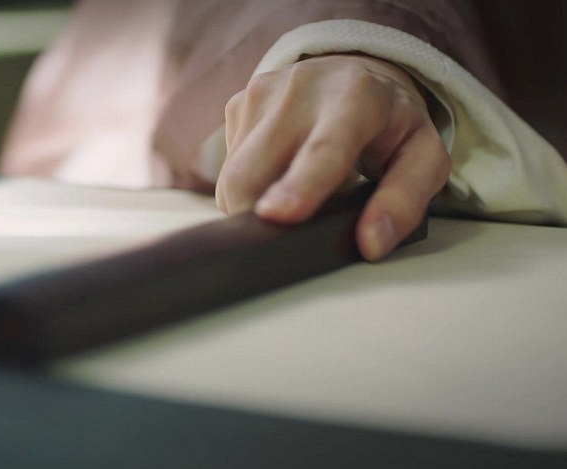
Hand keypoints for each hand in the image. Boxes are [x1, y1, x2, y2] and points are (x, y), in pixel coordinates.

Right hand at [216, 54, 449, 260]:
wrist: (357, 72)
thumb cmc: (391, 124)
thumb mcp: (422, 158)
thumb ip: (405, 200)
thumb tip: (372, 244)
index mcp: (356, 99)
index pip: (322, 149)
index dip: (298, 185)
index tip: (277, 214)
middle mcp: (302, 88)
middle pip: (253, 171)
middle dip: (256, 216)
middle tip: (285, 238)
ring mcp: (262, 93)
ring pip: (232, 176)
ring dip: (252, 203)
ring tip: (290, 197)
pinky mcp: (237, 103)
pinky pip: (227, 167)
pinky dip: (247, 184)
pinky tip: (277, 174)